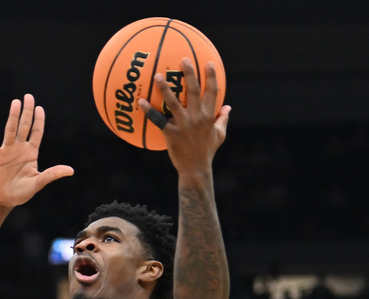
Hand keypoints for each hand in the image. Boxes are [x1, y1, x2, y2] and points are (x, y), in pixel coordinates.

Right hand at [0, 94, 73, 207]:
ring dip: (12, 116)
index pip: (36, 132)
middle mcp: (18, 148)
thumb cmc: (21, 192)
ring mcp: (6, 151)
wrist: (3, 200)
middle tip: (28, 96)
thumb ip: (52, 174)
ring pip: (10, 130)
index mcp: (30, 153)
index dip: (38, 120)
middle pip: (23, 126)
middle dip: (26, 112)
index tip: (39, 108)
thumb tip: (71, 170)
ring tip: (15, 103)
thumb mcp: (38, 183)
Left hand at [138, 60, 230, 176]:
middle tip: (183, 59)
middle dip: (189, 73)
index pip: (213, 91)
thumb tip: (228, 107)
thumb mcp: (220, 135)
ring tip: (158, 75)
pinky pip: (158, 120)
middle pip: (193, 91)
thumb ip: (223, 119)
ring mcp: (183, 125)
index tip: (209, 63)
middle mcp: (197, 117)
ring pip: (173, 102)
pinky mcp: (171, 133)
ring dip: (165, 88)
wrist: (196, 168)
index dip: (211, 76)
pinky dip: (149, 111)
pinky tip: (140, 101)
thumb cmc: (207, 151)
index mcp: (209, 115)